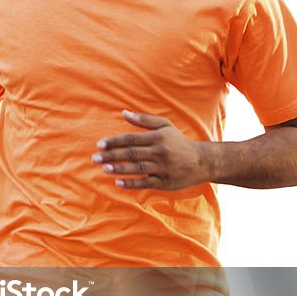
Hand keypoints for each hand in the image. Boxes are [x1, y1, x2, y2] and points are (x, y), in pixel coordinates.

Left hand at [92, 110, 207, 190]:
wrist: (201, 161)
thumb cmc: (178, 142)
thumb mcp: (165, 126)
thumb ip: (144, 120)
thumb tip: (123, 112)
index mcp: (158, 137)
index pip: (131, 139)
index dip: (114, 141)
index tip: (99, 145)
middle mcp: (159, 152)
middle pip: (131, 154)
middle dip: (112, 155)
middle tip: (95, 158)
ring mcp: (162, 168)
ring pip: (137, 168)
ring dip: (119, 169)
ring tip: (104, 168)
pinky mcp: (164, 182)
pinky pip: (145, 183)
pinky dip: (131, 183)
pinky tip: (117, 183)